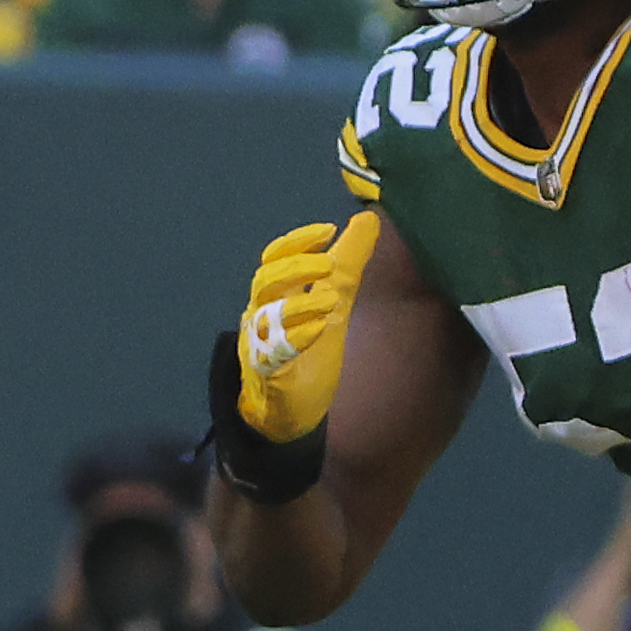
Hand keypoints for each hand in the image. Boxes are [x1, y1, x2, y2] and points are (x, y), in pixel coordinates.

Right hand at [235, 211, 380, 443]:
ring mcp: (262, 343)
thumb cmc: (308, 354)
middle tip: (328, 263)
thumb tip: (368, 219)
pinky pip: (275, 352)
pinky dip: (297, 338)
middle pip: (265, 280)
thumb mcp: (334, 304)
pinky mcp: (269, 372)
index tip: (327, 230)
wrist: (290, 410)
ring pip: (267, 314)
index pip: (276, 258)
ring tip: (331, 300)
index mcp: (277, 296)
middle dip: (295, 267)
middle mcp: (264, 316)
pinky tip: (319, 329)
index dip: (297, 241)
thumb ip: (347, 265)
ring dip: (299, 304)